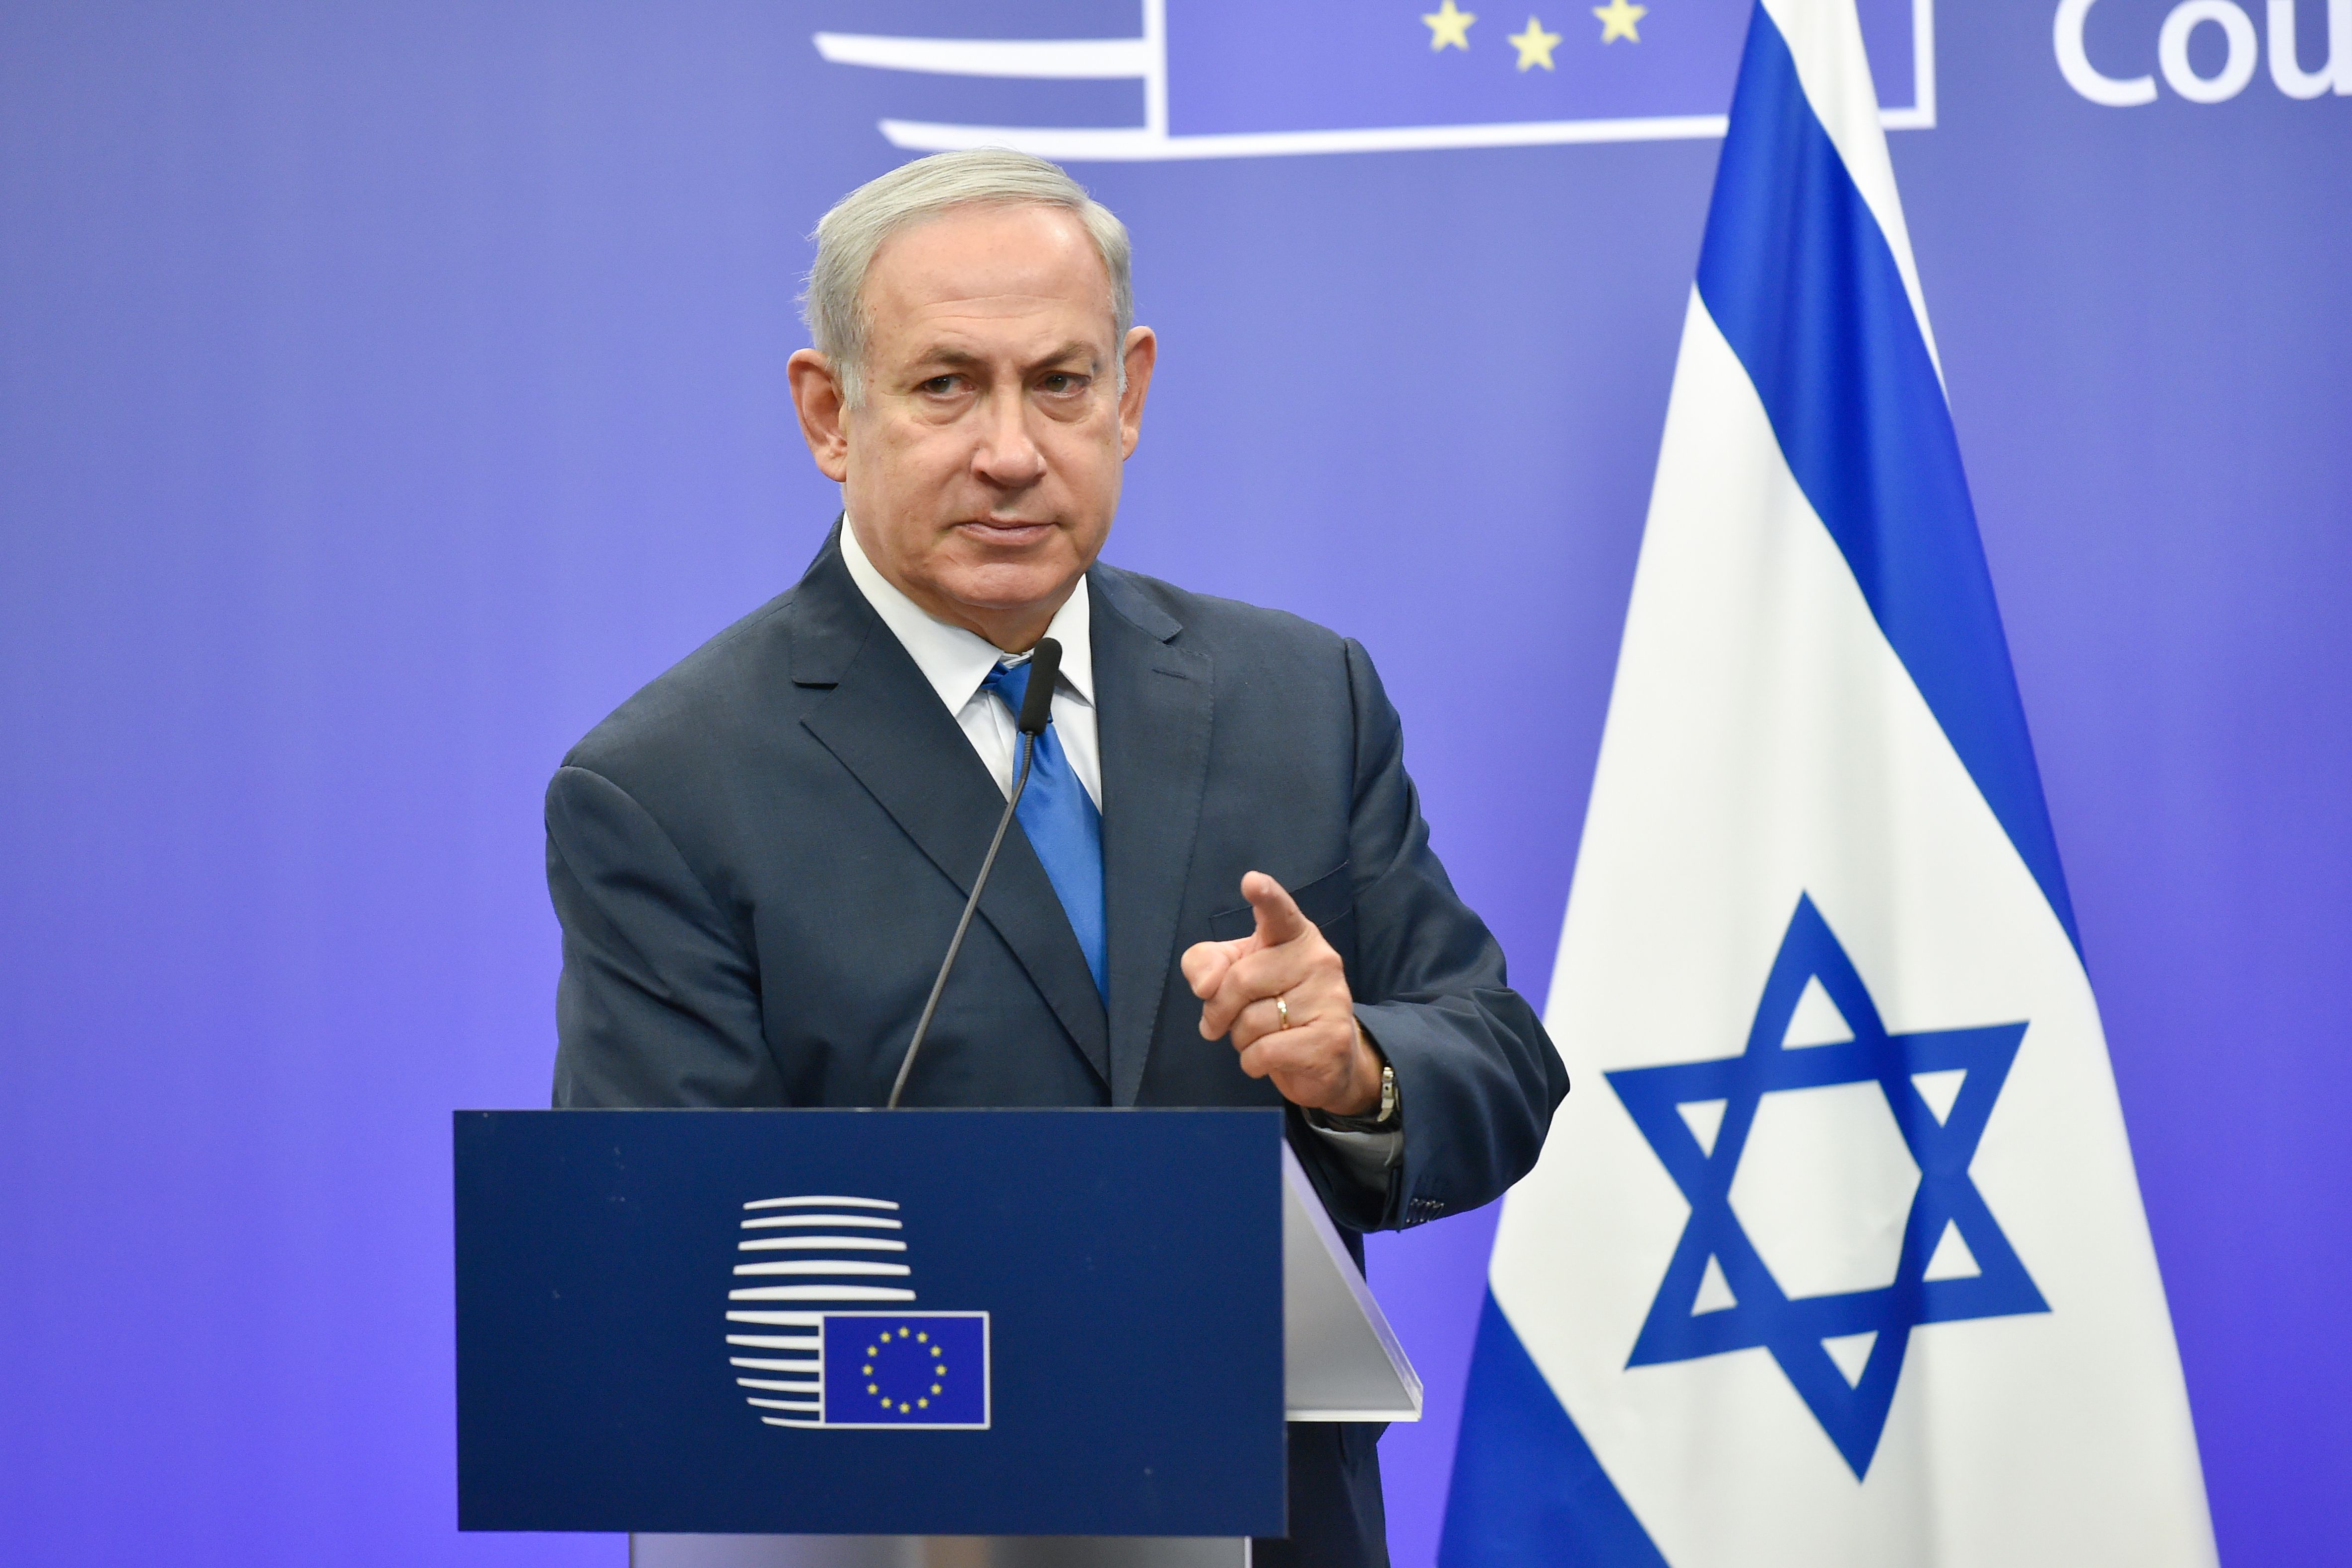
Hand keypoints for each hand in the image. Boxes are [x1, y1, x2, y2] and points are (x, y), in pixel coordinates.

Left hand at [1181, 871, 1384, 1116]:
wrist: (1324, 1058)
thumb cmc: (1273, 1005)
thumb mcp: (1232, 976)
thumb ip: (1206, 965)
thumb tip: (1206, 986)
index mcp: (1294, 935)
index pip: (1278, 912)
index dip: (1265, 896)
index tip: (1251, 881)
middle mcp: (1319, 959)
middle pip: (1241, 980)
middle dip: (1219, 1010)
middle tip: (1223, 1023)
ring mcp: (1330, 999)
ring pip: (1251, 1021)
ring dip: (1240, 1039)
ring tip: (1260, 1037)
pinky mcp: (1331, 1039)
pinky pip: (1265, 1052)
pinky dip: (1253, 1062)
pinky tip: (1270, 1058)